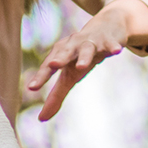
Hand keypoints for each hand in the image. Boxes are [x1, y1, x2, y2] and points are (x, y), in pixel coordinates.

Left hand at [26, 0, 147, 120]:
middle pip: (64, 52)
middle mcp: (73, 46)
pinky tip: (116, 51)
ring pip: (86, 48)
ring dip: (84, 56)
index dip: (41, 77)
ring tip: (82, 66)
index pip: (48, 67)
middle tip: (54, 64)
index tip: (31, 88)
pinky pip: (111, 44)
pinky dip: (113, 47)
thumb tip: (41, 119)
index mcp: (60, 55)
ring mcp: (91, 42)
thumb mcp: (69, 76)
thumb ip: (55, 96)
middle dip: (59, 58)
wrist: (106, 28)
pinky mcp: (109, 41)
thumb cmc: (81, 56)